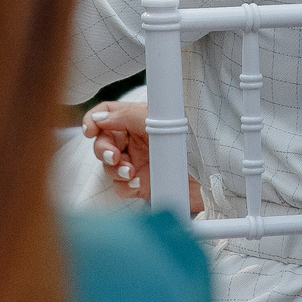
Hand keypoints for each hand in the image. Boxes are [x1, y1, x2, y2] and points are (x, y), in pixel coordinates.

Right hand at [82, 98, 203, 213]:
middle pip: (103, 142)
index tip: (90, 130)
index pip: (107, 114)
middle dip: (103, 149)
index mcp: (137, 119)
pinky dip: (124, 186)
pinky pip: (121, 186)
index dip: (94, 120)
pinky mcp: (141, 184)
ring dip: (115, 169)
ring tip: (130, 172)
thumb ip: (126, 116)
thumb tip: (100, 118)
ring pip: (109, 166)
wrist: (210, 174)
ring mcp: (137, 162)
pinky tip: (137, 184)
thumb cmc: (190, 140)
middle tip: (114, 156)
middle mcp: (135, 140)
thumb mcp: (156, 120)